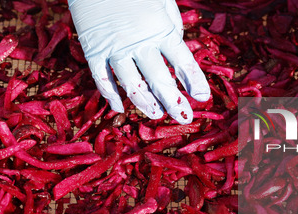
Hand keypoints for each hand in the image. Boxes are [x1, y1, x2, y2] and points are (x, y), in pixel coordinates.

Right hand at [68, 0, 210, 123]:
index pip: (183, 62)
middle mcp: (140, 42)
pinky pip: (102, 79)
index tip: (203, 98)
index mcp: (161, 29)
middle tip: (184, 118)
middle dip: (174, 102)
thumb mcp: (162, 0)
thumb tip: (176, 53)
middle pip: (160, 80)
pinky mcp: (94, 49)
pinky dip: (110, 95)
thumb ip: (172, 25)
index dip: (195, 81)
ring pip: (132, 85)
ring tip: (156, 114)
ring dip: (145, 103)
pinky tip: (119, 107)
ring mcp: (115, 48)